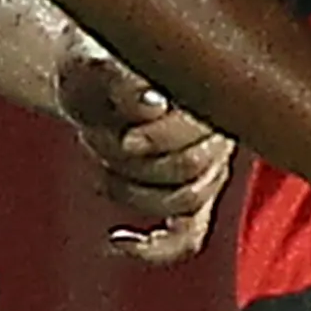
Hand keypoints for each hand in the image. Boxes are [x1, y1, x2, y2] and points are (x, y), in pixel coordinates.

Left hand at [53, 34, 230, 264]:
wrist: (91, 76)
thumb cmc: (95, 63)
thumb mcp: (94, 63)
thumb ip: (121, 79)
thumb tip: (153, 104)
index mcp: (207, 88)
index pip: (205, 129)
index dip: (164, 140)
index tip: (126, 137)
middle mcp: (219, 129)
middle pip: (193, 170)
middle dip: (134, 163)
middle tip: (100, 139)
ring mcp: (209, 165)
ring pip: (187, 202)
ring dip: (132, 191)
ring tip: (101, 167)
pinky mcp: (190, 195)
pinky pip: (188, 237)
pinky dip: (154, 248)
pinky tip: (119, 239)